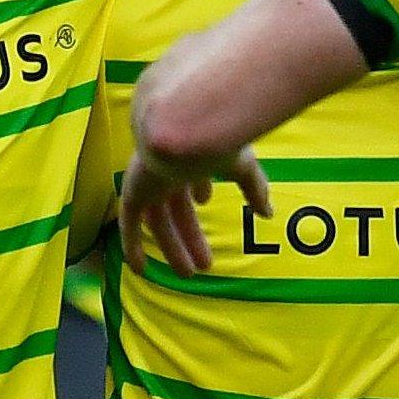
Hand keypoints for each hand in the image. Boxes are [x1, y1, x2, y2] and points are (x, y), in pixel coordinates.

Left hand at [117, 147, 271, 276]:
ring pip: (158, 221)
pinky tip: (140, 270)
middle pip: (176, 208)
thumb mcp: (241, 165)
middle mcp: (167, 166)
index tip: (206, 202)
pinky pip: (130, 224)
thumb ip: (255, 188)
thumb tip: (268, 213)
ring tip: (188, 275)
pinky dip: (133, 246)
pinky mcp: (134, 191)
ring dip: (172, 247)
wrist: (180, 124)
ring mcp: (148, 179)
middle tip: (206, 263)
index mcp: (191, 153)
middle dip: (191, 235)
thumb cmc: (213, 136)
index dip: (199, 188)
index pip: (192, 174)